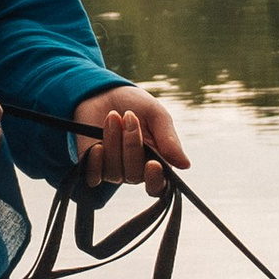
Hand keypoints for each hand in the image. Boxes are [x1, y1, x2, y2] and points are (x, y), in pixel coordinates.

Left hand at [72, 87, 188, 193]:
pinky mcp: (92, 166)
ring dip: (113, 142)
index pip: (157, 186)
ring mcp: (113, 170)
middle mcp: (135, 170)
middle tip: (129, 116)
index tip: (153, 164)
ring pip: (114, 172)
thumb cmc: (134, 104)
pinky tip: (97, 144)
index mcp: (156, 161)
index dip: (155, 180)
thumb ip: (169, 140)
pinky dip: (95, 161)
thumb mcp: (157, 115)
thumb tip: (186, 165)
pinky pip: (94, 176)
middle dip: (131, 145)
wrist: (103, 92)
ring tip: (112, 116)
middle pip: (134, 175)